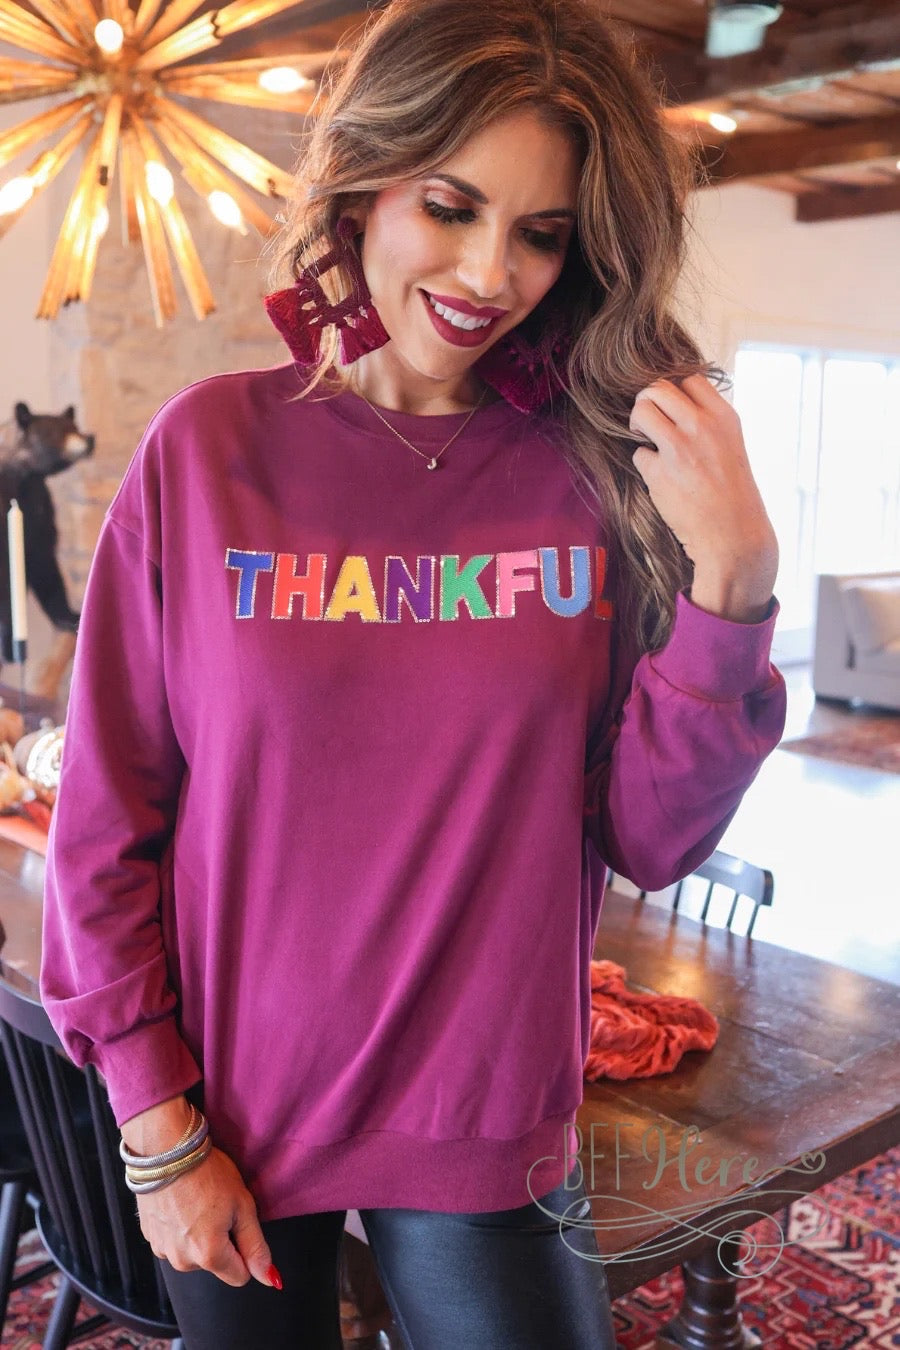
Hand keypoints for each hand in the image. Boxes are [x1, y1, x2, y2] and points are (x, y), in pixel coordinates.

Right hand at [136, 1143, 277, 1288]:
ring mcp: (162, 1250)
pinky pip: (174, 1243)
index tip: (238, 1223)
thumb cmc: (207, 1172)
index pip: (239, 1276)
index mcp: (209, 1255)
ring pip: (193, 1254)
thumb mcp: (242, 1205)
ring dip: (199, 1236)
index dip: (245, 1251)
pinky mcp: (149, 1237)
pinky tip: (181, 1203)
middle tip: (218, 1207)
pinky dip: (180, 1228)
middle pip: (215, 1264)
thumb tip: (269, 1278)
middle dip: (221, 1242)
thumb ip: (256, 1246)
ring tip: (198, 1202)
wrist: (166, 1148)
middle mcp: (183, 1261)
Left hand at [629, 374, 778, 621]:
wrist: (734, 537)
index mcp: (725, 417)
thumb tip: (674, 406)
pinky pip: (638, 454)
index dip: (675, 392)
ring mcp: (679, 448)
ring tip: (646, 440)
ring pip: (641, 410)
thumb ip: (708, 423)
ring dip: (637, 423)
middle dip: (646, 401)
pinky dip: (645, 465)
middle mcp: (702, 426)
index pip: (690, 379)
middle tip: (649, 422)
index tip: (673, 409)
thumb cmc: (733, 495)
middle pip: (657, 388)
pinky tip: (661, 479)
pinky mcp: (659, 473)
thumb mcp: (731, 446)